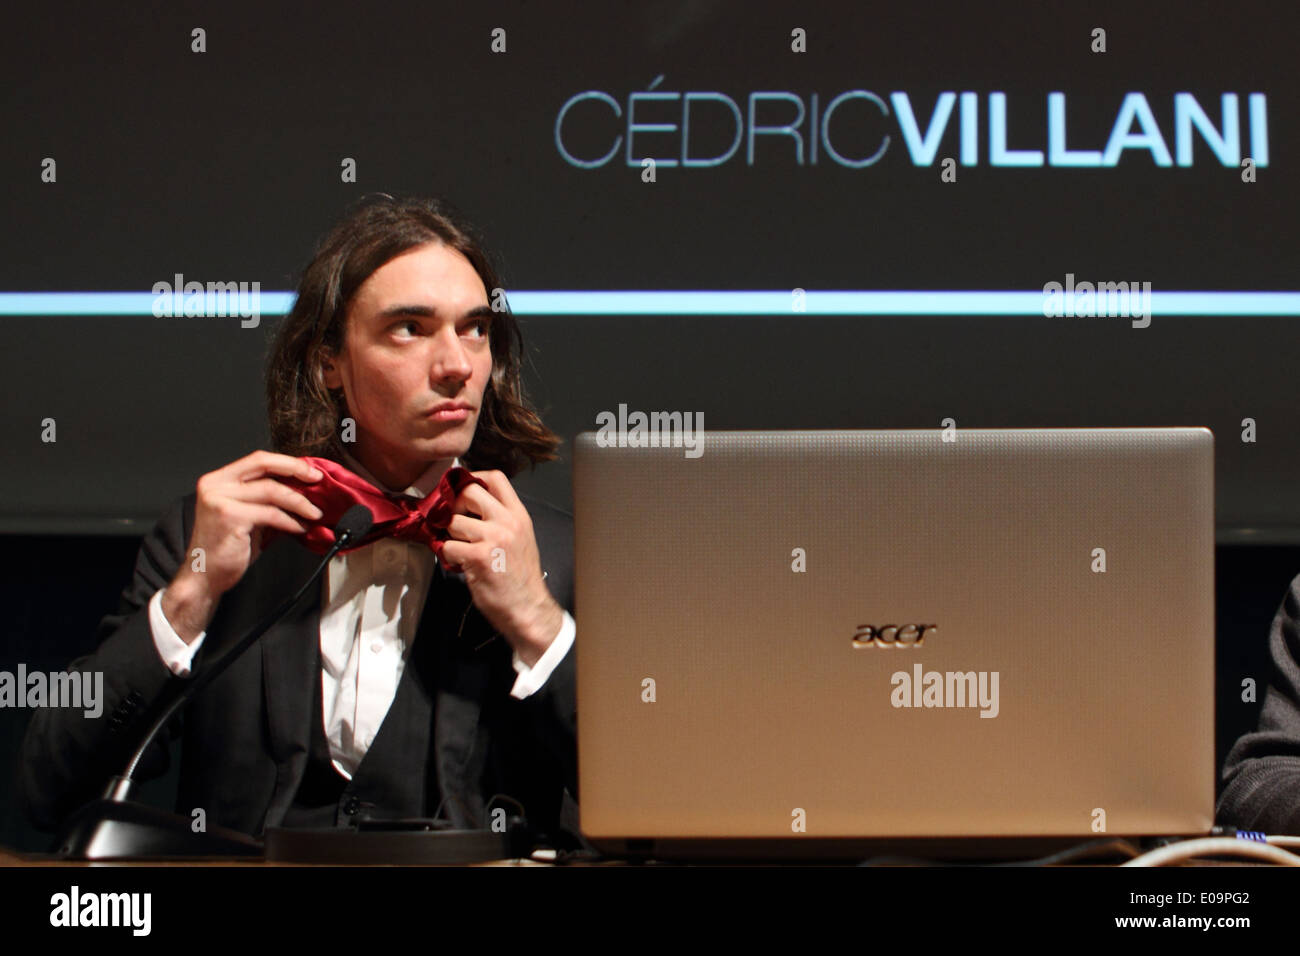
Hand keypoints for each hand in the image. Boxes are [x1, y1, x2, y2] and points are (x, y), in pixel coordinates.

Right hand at [162, 451, 323, 641]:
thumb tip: (301, 488)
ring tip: (314, 513)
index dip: (287, 462)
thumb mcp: (247, 515)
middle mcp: (215, 485)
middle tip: (318, 481)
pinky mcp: (229, 517)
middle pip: (264, 466)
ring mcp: (220, 500)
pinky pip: (271, 514)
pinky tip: (300, 527)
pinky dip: (290, 521)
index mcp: (218, 480)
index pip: (258, 459)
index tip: (310, 471)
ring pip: (271, 490)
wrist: (204, 575)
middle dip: (296, 470)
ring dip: (299, 502)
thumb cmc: (227, 547)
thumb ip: (266, 498)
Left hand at [440, 470, 563, 665]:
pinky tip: (458, 563)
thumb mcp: (520, 538)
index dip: (473, 478)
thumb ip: (501, 519)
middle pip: (469, 492)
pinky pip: (448, 547)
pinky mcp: (479, 557)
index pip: (495, 478)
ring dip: (448, 535)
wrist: (527, 607)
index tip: (462, 489)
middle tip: (451, 519)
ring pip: (453, 521)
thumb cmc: (521, 578)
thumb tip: (470, 507)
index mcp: (519, 515)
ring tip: (457, 547)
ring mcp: (493, 538)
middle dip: (453, 504)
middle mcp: (507, 522)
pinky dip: (446, 555)